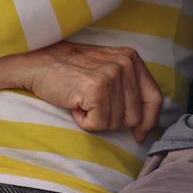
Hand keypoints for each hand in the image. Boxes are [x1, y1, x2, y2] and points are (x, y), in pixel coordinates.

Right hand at [15, 41, 163, 141]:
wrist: (38, 64)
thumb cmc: (71, 72)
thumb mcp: (108, 70)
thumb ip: (129, 89)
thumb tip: (147, 126)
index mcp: (132, 59)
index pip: (154, 98)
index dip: (149, 121)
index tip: (140, 133)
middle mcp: (126, 64)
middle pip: (134, 116)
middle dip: (113, 119)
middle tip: (93, 105)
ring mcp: (112, 75)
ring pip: (116, 122)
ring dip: (97, 119)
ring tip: (83, 101)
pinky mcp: (97, 88)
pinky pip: (99, 123)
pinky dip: (84, 121)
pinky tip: (75, 104)